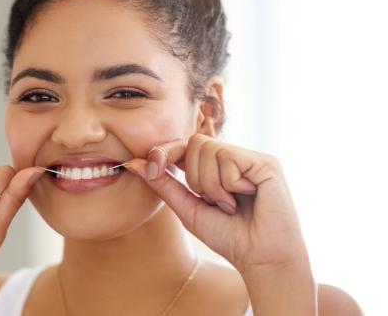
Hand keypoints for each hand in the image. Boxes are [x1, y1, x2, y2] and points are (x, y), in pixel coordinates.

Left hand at [125, 134, 309, 274]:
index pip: (184, 145)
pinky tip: (247, 197)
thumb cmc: (229, 237)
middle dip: (195, 177)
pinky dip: (228, 183)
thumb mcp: (188, 208)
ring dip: (212, 184)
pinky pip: (228, 157)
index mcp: (216, 167)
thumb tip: (134, 163)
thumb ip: (163, 184)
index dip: (166, 151)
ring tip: (231, 204)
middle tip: (215, 202)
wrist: (261, 258)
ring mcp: (250, 158)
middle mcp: (234, 157)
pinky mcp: (266, 162)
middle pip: (194, 142)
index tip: (152, 168)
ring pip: (209, 149)